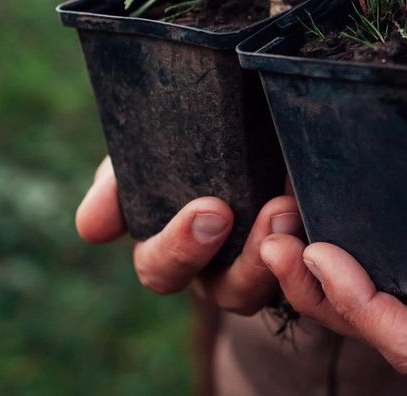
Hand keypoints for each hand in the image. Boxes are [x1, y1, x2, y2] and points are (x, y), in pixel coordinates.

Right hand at [76, 157, 301, 314]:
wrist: (251, 116)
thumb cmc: (190, 139)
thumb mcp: (144, 152)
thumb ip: (115, 182)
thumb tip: (92, 229)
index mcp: (170, 246)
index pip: (160, 268)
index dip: (179, 248)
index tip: (210, 210)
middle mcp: (217, 267)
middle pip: (220, 290)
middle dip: (234, 258)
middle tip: (240, 214)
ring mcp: (262, 264)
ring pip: (268, 288)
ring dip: (273, 255)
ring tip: (287, 210)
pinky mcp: (303, 251)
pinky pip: (308, 270)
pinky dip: (309, 244)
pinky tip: (314, 212)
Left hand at [259, 82, 406, 373]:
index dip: (360, 307)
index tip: (318, 252)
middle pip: (394, 328)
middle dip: (328, 296)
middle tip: (277, 242)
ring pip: (393, 302)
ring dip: (333, 279)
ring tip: (286, 232)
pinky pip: (404, 267)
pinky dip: (360, 253)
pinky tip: (329, 220)